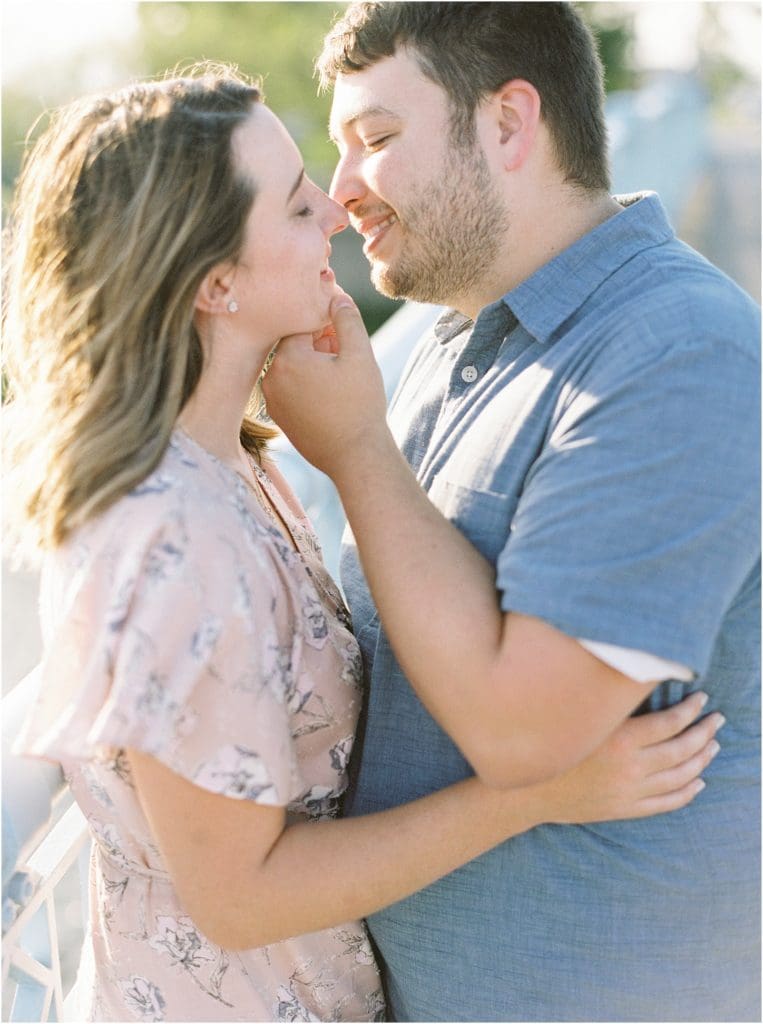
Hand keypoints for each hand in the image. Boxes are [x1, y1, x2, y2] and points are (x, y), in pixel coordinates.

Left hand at [262, 293, 390, 478]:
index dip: (327, 321)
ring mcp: (272, 401)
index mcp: (287, 358)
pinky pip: (292, 390)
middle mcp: (271, 378)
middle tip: (347, 351)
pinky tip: (332, 394)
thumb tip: (336, 295)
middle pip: (296, 345)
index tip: (344, 326)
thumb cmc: (360, 405)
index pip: (303, 324)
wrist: (355, 457)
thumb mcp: (359, 354)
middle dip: (321, 343)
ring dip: (315, 364)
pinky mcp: (280, 418)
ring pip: (293, 368)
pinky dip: (309, 385)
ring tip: (342, 375)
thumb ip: (346, 318)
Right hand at [528, 691, 722, 823]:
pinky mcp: (624, 809)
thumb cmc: (548, 743)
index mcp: (619, 739)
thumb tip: (638, 675)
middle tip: (717, 720)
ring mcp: (629, 792)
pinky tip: (698, 781)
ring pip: (679, 776)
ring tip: (712, 746)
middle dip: (704, 733)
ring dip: (701, 760)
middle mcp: (629, 767)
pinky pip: (666, 803)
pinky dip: (687, 792)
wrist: (525, 790)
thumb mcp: (578, 716)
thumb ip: (609, 700)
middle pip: (681, 749)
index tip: (701, 698)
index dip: (690, 710)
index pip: (669, 723)